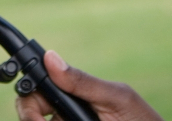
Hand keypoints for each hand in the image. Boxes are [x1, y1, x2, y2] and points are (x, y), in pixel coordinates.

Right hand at [15, 51, 162, 120]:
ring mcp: (68, 120)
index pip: (40, 86)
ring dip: (39, 120)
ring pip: (38, 119)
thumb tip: (51, 57)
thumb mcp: (114, 99)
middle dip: (30, 115)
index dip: (30, 94)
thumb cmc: (141, 119)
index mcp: (76, 91)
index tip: (33, 110)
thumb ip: (83, 81)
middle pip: (31, 107)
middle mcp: (67, 109)